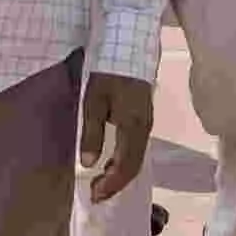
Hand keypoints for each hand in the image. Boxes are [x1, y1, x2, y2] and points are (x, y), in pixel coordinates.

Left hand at [76, 72, 154, 204]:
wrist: (129, 40)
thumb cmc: (108, 71)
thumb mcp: (93, 101)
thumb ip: (92, 133)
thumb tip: (89, 164)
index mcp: (134, 126)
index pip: (126, 166)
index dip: (111, 185)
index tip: (94, 195)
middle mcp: (144, 127)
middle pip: (134, 166)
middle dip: (116, 184)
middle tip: (96, 194)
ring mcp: (147, 121)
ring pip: (137, 157)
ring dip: (120, 173)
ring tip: (100, 181)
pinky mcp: (144, 114)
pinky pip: (137, 146)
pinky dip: (124, 160)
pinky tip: (111, 160)